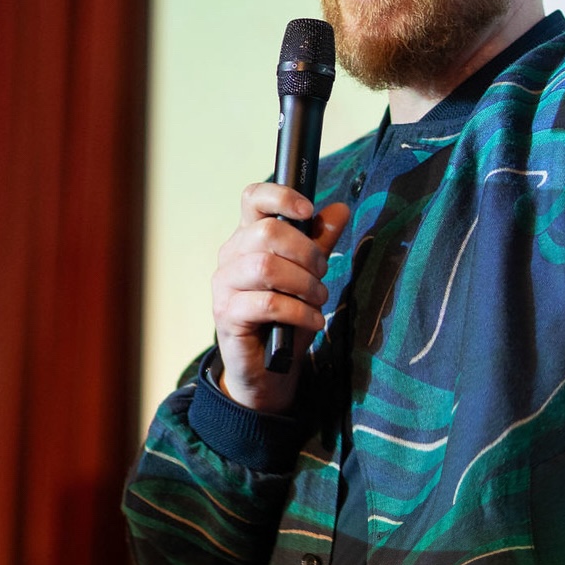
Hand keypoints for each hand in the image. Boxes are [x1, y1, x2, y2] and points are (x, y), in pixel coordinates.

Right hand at [211, 182, 349, 412]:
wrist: (267, 368)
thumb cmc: (285, 315)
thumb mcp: (308, 274)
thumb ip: (320, 241)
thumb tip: (339, 209)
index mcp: (248, 237)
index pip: (252, 198)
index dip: (281, 196)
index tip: (308, 211)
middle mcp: (231, 256)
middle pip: (267, 231)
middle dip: (306, 252)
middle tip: (322, 274)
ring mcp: (224, 286)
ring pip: (266, 266)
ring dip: (304, 283)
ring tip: (318, 299)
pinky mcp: (227, 316)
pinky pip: (268, 304)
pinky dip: (300, 312)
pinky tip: (314, 320)